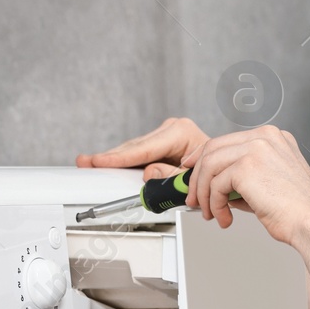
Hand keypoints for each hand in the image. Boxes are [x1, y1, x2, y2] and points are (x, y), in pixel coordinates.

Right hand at [75, 117, 210, 179]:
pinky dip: (125, 160)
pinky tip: (107, 162)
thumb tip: (149, 173)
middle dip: (110, 157)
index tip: (100, 162)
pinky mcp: (160, 141)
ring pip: (134, 149)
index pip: (144, 149)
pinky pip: (138, 152)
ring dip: (115, 159)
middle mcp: (172, 129)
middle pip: (134, 147)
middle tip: (87, 161)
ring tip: (91, 162)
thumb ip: (171, 177)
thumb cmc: (213, 172)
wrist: (222, 167)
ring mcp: (165, 133)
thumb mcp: (193, 179)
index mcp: (181, 133)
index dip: (120, 158)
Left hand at [181, 126, 309, 245]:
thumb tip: (216, 186)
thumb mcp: (270, 184)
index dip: (204, 157)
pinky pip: (216, 184)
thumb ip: (243, 178)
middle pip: (213, 148)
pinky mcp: (247, 167)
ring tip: (211, 212)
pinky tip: (224, 217)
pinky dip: (214, 203)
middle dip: (197, 176)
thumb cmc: (298, 211)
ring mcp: (256, 148)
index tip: (193, 171)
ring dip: (204, 193)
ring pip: (209, 165)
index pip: (228, 141)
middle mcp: (265, 137)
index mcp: (274, 138)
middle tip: (194, 198)